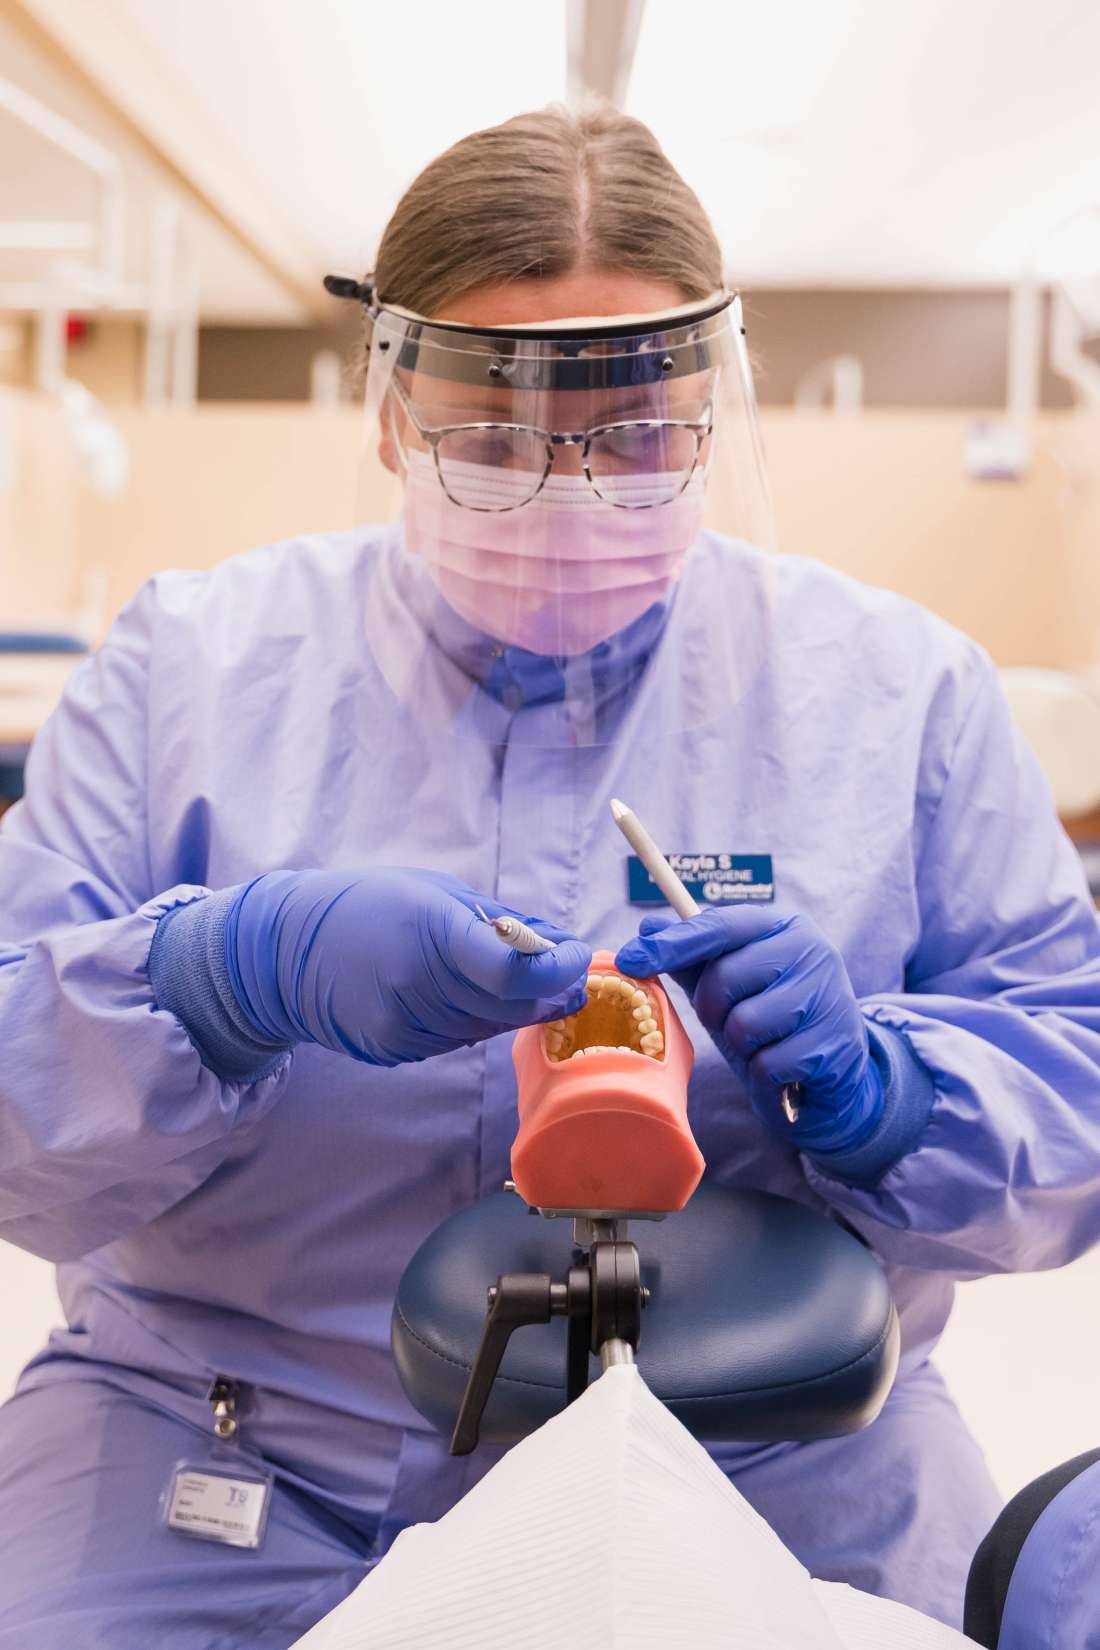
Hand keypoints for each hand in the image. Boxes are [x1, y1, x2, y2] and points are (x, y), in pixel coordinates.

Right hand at [226, 867, 592, 1065]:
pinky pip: (457, 1039)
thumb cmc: (368, 906)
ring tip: (525, 982)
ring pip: (489, 1027)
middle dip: (550, 991)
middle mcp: (417, 986)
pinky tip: (468, 997)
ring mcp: (404, 1025)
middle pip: (510, 1006)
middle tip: (571, 975)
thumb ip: (498, 922)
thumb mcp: (435, 892)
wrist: (285, 953)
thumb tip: (556, 944)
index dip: (556, 969)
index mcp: (429, 933)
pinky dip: (476, 1019)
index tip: (577, 955)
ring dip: (516, 1008)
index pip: (511, 971)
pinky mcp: (395, 1050)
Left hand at [615, 906, 883, 1152]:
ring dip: (741, 1046)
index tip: (629, 960)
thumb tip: (647, 929)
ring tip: (764, 1045)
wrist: (835, 1075)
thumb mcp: (730, 985)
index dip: (670, 944)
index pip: (717, 926)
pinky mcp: (831, 1045)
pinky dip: (763, 1075)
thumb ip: (692, 955)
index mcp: (783, 926)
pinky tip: (783, 1069)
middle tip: (734, 1021)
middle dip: (714, 1010)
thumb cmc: (773, 1020)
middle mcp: (811, 951)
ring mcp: (826, 996)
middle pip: (725, 978)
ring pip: (744, 1024)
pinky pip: (766, 1064)